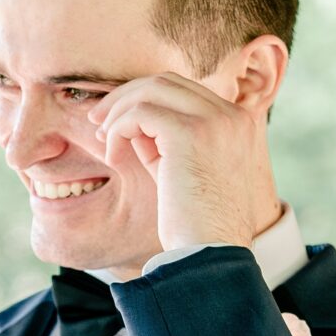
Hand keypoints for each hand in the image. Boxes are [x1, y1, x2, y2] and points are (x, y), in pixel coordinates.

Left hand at [89, 72, 281, 253]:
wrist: (210, 254)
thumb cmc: (194, 222)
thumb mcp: (181, 170)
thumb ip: (164, 140)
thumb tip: (130, 119)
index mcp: (239, 121)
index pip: (184, 89)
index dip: (143, 99)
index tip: (115, 122)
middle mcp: (232, 115)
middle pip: (166, 81)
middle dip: (125, 97)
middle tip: (96, 120)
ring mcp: (215, 121)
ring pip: (151, 90)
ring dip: (118, 111)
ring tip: (102, 138)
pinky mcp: (190, 133)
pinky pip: (140, 113)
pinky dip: (119, 130)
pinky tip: (113, 158)